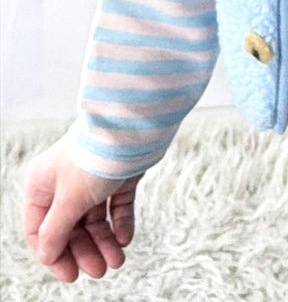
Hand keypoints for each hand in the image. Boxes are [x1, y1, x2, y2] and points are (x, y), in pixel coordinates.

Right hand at [23, 138, 143, 281]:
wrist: (132, 127)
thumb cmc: (93, 156)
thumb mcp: (69, 200)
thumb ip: (56, 231)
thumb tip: (46, 254)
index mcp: (43, 184)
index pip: (41, 229)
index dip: (54, 254)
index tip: (71, 274)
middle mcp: (65, 181)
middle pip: (70, 227)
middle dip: (85, 251)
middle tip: (100, 271)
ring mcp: (93, 178)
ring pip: (95, 219)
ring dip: (104, 242)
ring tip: (117, 261)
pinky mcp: (118, 175)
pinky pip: (116, 206)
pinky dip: (120, 223)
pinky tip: (125, 238)